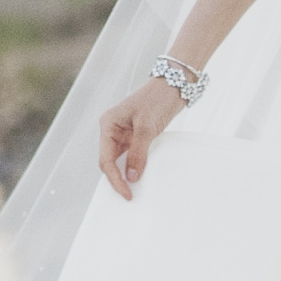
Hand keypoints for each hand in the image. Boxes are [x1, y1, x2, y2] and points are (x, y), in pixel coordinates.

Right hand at [97, 80, 184, 199]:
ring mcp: (123, 133)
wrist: (174, 85)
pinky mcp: (135, 135)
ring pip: (120, 160)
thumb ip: (138, 153)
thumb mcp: (146, 128)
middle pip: (109, 162)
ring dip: (126, 174)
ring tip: (135, 189)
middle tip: (130, 195)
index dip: (115, 179)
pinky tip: (141, 176)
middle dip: (118, 179)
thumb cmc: (157, 100)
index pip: (106, 159)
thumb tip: (132, 177)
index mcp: (108, 125)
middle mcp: (112, 130)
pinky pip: (131, 155)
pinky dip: (135, 166)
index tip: (126, 193)